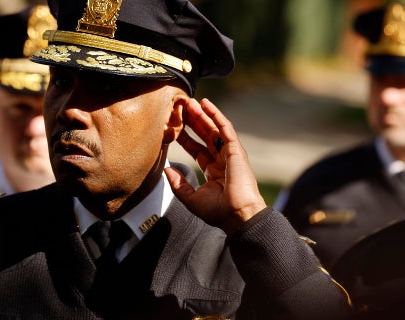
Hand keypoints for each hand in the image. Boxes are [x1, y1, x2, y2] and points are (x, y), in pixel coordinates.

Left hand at [164, 98, 266, 235]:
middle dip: (193, 122)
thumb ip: (179, 184)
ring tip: (190, 102)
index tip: (173, 127)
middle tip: (180, 108)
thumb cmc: (219, 212)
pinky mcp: (236, 150)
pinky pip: (225, 128)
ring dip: (202, 114)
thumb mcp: (192, 199)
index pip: (197, 149)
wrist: (237, 215)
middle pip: (204, 135)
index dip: (185, 137)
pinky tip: (206, 104)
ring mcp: (230, 154)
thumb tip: (167, 170)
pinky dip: (216, 115)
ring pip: (214, 129)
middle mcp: (222, 160)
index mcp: (213, 172)